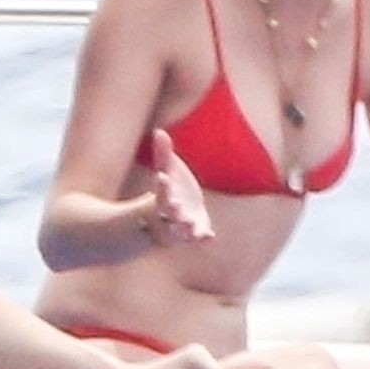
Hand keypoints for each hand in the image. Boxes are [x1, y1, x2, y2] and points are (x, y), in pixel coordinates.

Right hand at [143, 128, 213, 247]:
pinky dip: (203, 237)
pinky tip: (210, 236)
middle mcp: (171, 212)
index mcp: (163, 195)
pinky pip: (198, 236)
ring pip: (181, 229)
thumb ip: (163, 152)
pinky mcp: (196, 230)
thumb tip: (158, 130)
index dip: (162, 185)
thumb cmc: (172, 186)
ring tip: (189, 224)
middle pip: (168, 212)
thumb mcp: (169, 168)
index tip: (162, 177)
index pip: (161, 191)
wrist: (180, 209)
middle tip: (175, 205)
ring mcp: (183, 223)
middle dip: (171, 209)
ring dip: (185, 228)